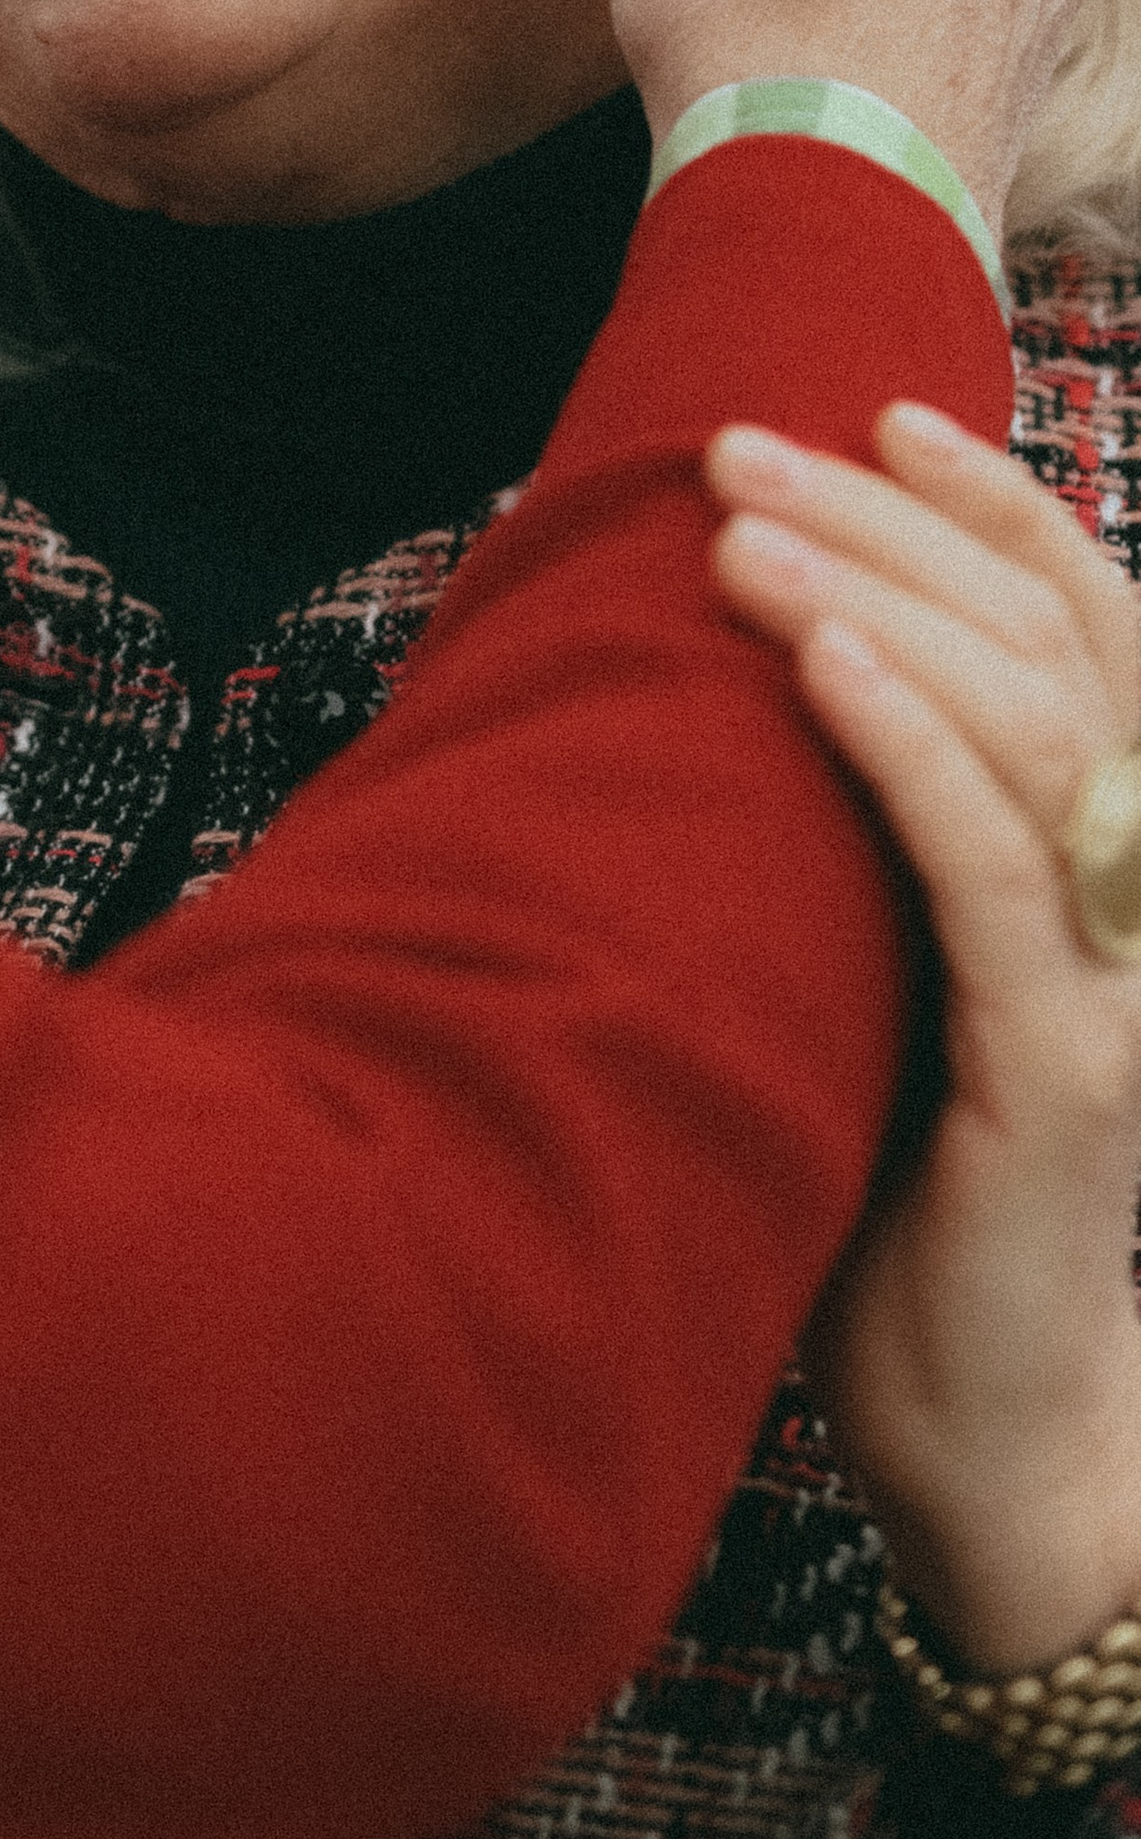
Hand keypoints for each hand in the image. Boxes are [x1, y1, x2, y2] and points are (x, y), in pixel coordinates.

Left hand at [706, 403, 1140, 1669]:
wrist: (993, 1435)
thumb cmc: (916, 1188)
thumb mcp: (896, 966)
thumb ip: (875, 828)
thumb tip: (752, 653)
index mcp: (1130, 856)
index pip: (1097, 626)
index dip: (1000, 505)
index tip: (877, 404)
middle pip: (1048, 645)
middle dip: (893, 521)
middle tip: (739, 444)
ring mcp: (1128, 982)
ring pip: (1025, 729)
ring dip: (873, 601)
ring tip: (737, 524)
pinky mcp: (1072, 1077)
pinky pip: (994, 875)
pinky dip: (905, 747)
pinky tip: (819, 664)